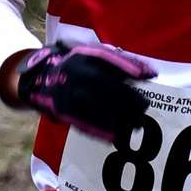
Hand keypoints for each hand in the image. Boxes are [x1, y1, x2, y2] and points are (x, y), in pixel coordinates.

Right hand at [15, 42, 156, 140]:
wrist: (40, 76)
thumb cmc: (77, 64)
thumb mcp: (93, 55)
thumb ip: (118, 62)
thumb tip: (149, 73)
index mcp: (83, 54)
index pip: (108, 58)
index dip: (128, 66)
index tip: (150, 75)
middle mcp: (74, 71)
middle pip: (102, 83)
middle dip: (125, 95)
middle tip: (144, 105)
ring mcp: (67, 91)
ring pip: (92, 105)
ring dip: (115, 116)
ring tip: (135, 124)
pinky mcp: (62, 109)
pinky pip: (82, 121)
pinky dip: (98, 130)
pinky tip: (115, 136)